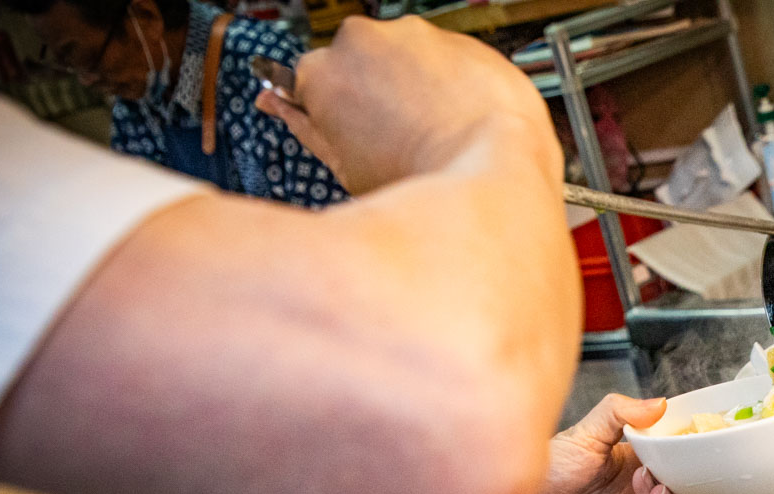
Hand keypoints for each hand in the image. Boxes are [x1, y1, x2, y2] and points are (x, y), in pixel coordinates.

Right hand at [255, 16, 559, 193]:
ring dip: (414, 87)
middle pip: (357, 65)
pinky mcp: (459, 37)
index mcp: (321, 72)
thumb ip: (306, 127)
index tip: (343, 127)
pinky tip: (460, 120)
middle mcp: (361, 40)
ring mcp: (413, 35)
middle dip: (372, 95)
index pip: (306, 81)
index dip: (328, 111)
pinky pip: (448, 61)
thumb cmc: (420, 178)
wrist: (494, 169)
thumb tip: (278, 105)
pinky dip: (453, 85)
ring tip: (433, 134)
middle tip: (394, 141)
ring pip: (404, 58)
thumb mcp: (346, 168)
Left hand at [476, 395, 728, 493]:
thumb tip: (659, 403)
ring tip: (660, 485)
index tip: (716, 446)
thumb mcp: (585, 431)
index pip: (678, 462)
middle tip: (709, 475)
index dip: (699, 459)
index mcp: (634, 462)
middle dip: (704, 490)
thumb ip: (621, 412)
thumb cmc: (541, 471)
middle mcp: (636, 492)